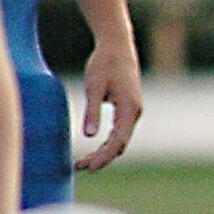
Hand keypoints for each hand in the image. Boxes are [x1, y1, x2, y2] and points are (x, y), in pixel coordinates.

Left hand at [74, 39, 143, 170]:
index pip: (118, 141)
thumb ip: (93, 111)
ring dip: (103, 152)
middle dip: (101, 158)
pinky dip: (107, 143)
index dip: (104, 157)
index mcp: (129, 108)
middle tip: (78, 168)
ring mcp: (132, 111)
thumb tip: (89, 136)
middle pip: (120, 144)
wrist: (117, 45)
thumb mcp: (94, 86)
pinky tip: (93, 149)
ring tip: (82, 162)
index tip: (89, 168)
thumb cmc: (104, 63)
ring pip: (120, 140)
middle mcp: (134, 112)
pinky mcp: (127, 108)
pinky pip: (119, 132)